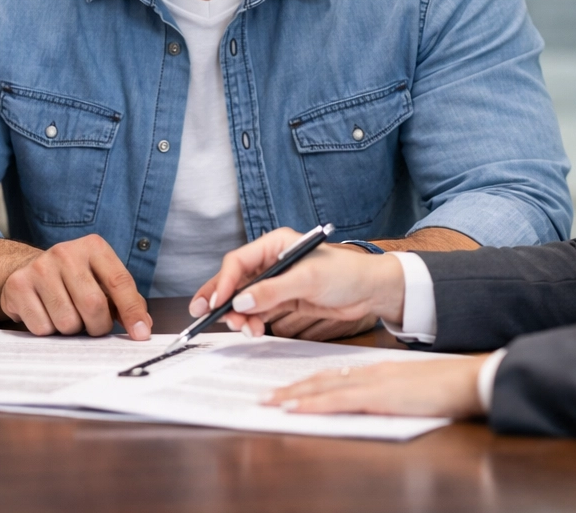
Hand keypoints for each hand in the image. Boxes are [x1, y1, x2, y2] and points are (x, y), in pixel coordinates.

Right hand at [0, 235, 151, 339]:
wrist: (27, 268)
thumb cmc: (73, 278)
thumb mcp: (101, 277)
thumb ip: (125, 299)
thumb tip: (143, 326)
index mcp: (93, 247)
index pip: (119, 282)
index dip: (132, 312)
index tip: (141, 334)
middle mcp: (66, 253)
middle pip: (93, 306)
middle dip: (98, 326)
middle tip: (94, 325)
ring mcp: (40, 268)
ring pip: (67, 322)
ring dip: (72, 329)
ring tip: (67, 314)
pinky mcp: (19, 286)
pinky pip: (43, 328)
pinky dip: (49, 330)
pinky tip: (46, 314)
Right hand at [189, 229, 404, 337]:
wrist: (370, 291)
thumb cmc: (345, 274)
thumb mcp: (308, 280)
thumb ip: (273, 291)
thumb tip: (241, 301)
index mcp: (274, 244)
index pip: (238, 261)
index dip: (224, 281)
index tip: (217, 302)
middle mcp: (271, 261)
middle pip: (235, 280)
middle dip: (221, 299)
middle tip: (205, 315)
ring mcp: (276, 283)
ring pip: (244, 299)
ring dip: (238, 315)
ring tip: (243, 329)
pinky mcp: (283, 300)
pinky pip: (257, 312)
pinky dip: (251, 322)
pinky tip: (253, 330)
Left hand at [264, 356, 488, 418]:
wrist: (469, 380)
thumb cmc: (447, 388)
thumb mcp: (409, 390)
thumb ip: (386, 393)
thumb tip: (365, 401)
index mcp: (376, 371)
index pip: (332, 375)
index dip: (306, 382)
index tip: (285, 390)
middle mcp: (369, 373)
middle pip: (320, 379)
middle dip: (290, 388)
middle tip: (264, 396)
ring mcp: (373, 384)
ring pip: (323, 387)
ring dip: (293, 395)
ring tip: (269, 402)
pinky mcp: (379, 397)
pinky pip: (338, 401)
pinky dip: (313, 404)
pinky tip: (295, 408)